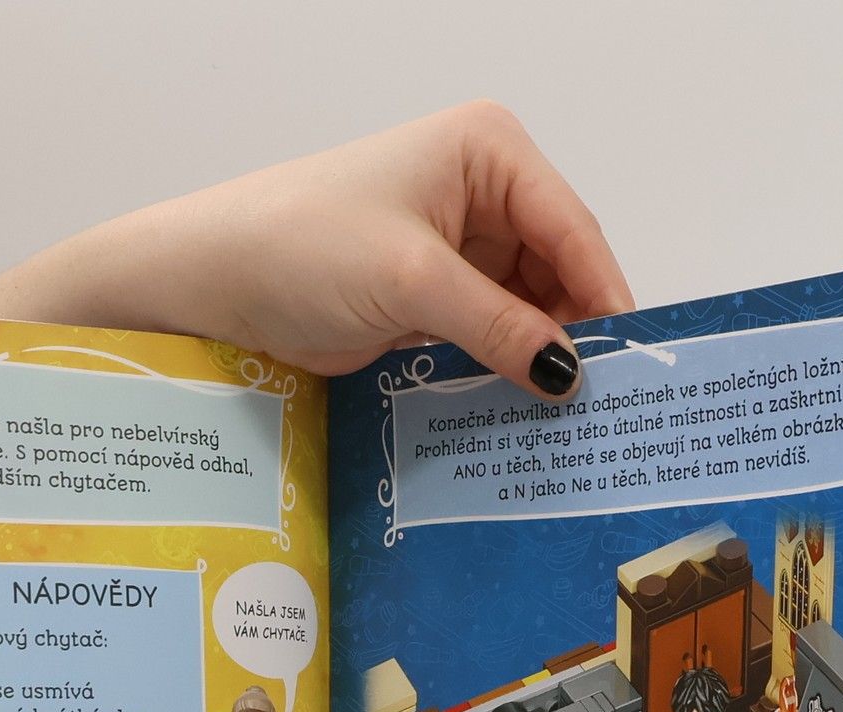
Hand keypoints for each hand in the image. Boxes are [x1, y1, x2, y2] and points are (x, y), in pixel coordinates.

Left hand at [0, 102, 630, 399]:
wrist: (208, 282)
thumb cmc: (299, 248)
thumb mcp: (412, 284)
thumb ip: (499, 327)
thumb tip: (569, 376)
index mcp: (489, 151)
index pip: (574, 229)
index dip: (606, 300)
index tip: (635, 371)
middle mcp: (481, 191)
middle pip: (558, 273)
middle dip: (573, 337)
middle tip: (603, 415)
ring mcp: (455, 248)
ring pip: (525, 313)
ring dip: (535, 365)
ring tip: (565, 428)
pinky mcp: (427, 299)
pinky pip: (485, 338)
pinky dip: (498, 375)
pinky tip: (516, 418)